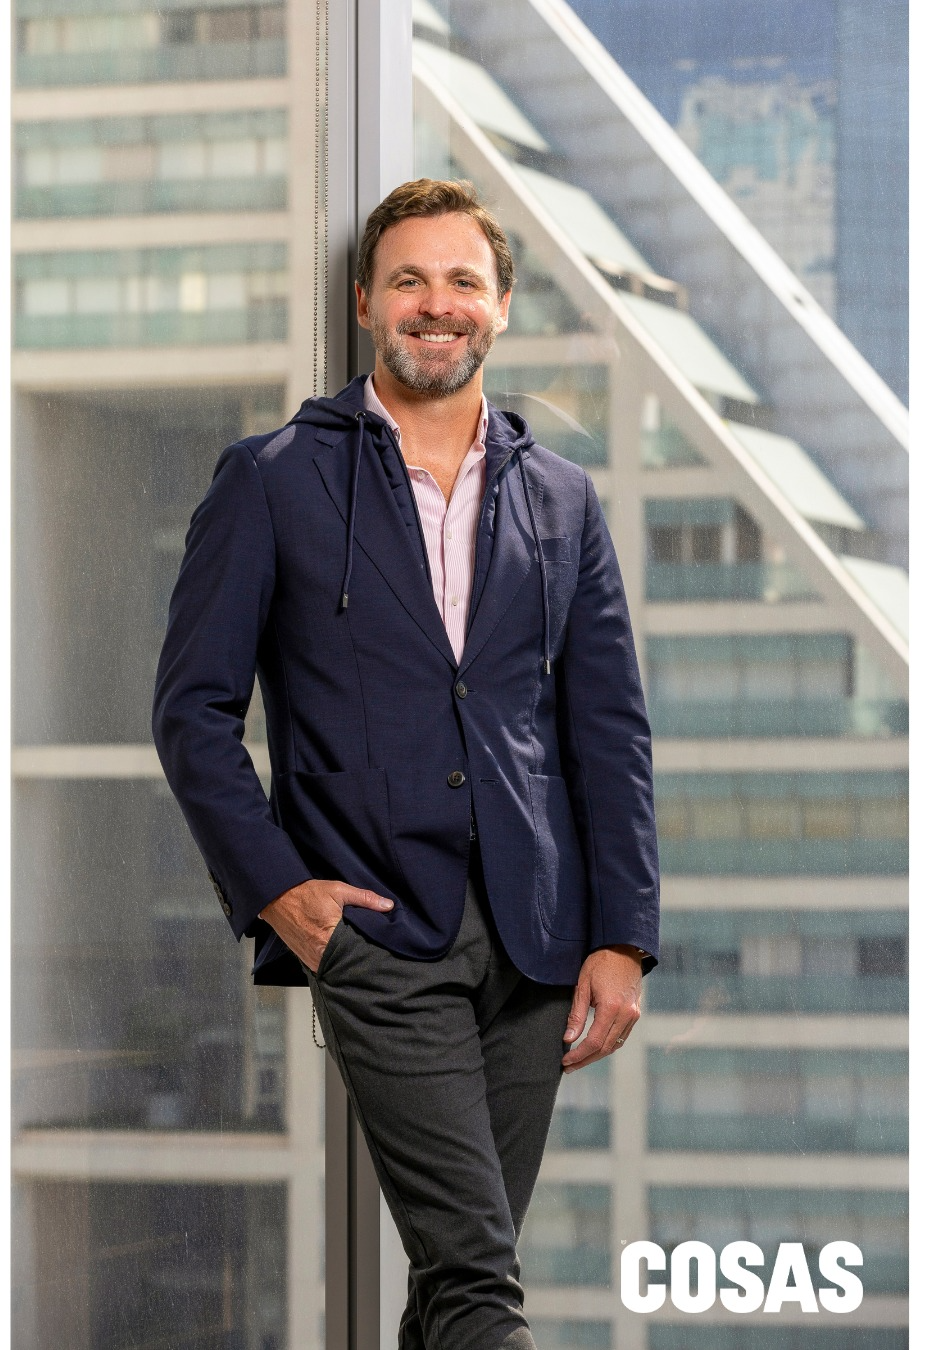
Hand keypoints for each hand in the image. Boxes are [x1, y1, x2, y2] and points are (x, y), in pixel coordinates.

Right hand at [259, 879, 393, 972]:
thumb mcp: (338, 890)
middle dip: (358, 957)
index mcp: (331, 938)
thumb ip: (364, 898)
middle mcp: (320, 954)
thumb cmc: (306, 894)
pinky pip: (323, 965)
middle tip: (370, 950)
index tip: (380, 948)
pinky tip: (339, 953)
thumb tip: (388, 906)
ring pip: (336, 966)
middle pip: (348, 962)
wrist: (277, 898)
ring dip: (345, 960)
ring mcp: (311, 960)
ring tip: (355, 952)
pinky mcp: (304, 960)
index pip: (358, 952)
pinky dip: (332, 960)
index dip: (370, 951)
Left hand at [562, 945, 642, 1071]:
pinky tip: (595, 1047)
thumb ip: (576, 1015)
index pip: (594, 1042)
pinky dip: (608, 1044)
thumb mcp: (582, 986)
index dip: (579, 1055)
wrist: (623, 948)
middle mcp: (626, 1015)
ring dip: (597, 1055)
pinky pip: (621, 1036)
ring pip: (615, 1044)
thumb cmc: (600, 963)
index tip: (565, 1061)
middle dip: (586, 1060)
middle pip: (605, 1048)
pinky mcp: (635, 1013)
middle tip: (569, 1067)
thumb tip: (568, 1039)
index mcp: (612, 1008)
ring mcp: (633, 1015)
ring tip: (579, 1060)